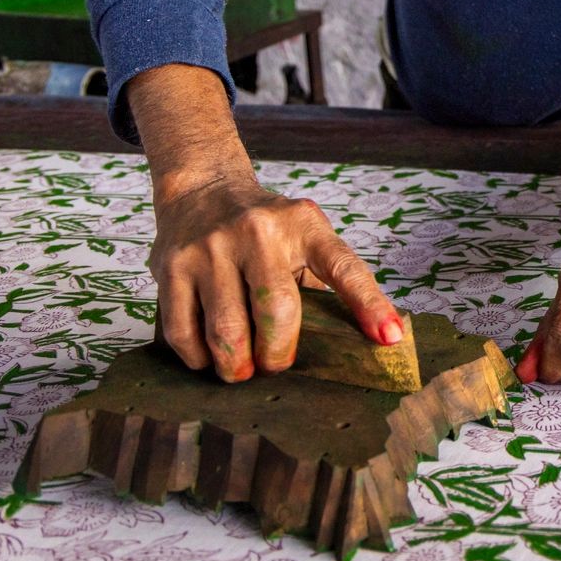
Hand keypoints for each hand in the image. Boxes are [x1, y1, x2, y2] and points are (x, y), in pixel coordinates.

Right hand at [149, 170, 402, 382]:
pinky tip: (207, 357)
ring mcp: (211, 247)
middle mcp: (258, 231)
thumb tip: (361, 344)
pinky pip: (184, 331)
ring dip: (236, 366)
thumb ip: (324, 283)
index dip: (369, 305)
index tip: (389, 338)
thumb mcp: (304, 238)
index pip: (344, 268)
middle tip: (274, 366)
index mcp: (304, 225)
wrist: (203, 189)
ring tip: (241, 370)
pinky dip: (198, 358)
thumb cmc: (265, 231)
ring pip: (227, 331)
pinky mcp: (171, 265)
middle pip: (277, 312)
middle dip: (277, 356)